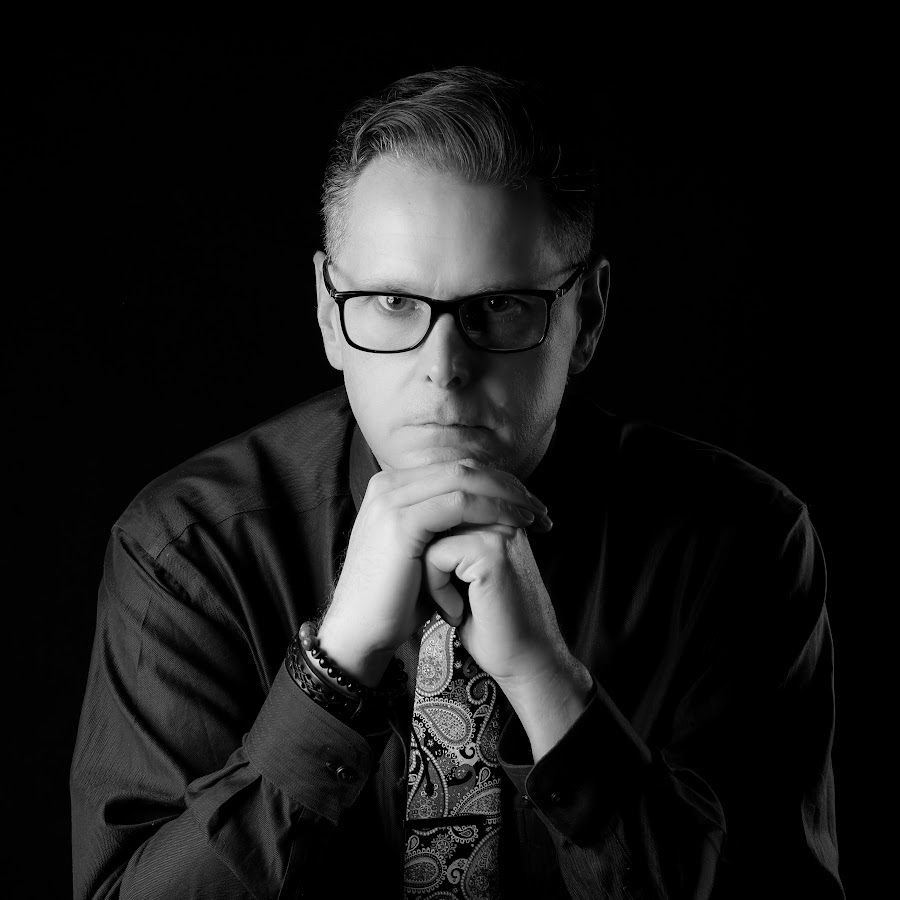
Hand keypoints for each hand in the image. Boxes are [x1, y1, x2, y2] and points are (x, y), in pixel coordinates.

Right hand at [317, 459, 551, 685]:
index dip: (497, 482)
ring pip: (465, 480)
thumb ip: (443, 524)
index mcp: (392, 487)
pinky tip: (515, 525)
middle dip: (509, 486)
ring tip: (536, 517)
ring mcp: (392, 500)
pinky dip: (493, 509)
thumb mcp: (421, 551)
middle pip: (463, 468)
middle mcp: (389, 485)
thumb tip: (484, 510)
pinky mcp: (401, 521)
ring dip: (508, 496)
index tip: (529, 504)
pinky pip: (459, 504)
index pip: (456, 469)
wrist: (360, 632)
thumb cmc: (395, 600)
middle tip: (541, 509)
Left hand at [424, 523, 593, 758]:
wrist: (524, 661)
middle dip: (430, 563)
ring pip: (429, 537)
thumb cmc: (492, 623)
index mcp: (497, 516)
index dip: (432, 555)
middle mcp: (501, 516)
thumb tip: (414, 528)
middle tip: (454, 600)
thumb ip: (450, 542)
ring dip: (432, 579)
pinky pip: (434, 556)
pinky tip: (459, 612)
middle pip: (432, 521)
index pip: (440, 513)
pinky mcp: (491, 552)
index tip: (455, 591)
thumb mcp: (465, 573)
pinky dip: (437, 590)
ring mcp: (498, 531)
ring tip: (458, 606)